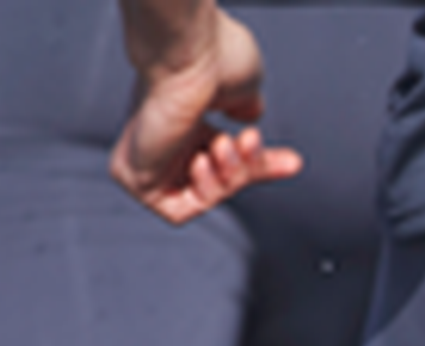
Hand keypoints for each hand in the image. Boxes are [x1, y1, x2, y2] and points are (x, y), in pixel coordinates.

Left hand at [108, 5, 298, 223]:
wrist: (187, 56)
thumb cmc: (212, 60)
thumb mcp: (241, 92)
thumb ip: (244, 110)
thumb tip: (251, 117)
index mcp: (181, 118)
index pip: (222, 159)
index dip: (257, 166)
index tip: (291, 162)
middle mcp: (161, 138)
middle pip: (216, 182)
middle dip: (244, 170)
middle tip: (250, 144)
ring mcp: (145, 158)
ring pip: (199, 198)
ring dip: (225, 178)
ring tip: (221, 145)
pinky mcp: (133, 177)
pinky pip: (175, 210)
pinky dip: (200, 192)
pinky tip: (200, 161)